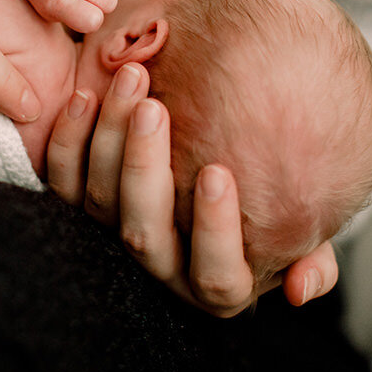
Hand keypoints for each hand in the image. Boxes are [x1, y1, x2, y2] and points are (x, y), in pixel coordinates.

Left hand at [45, 64, 338, 315]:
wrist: (218, 158)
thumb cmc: (267, 194)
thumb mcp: (297, 228)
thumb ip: (309, 253)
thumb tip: (302, 289)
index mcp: (215, 284)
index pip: (215, 275)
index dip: (215, 230)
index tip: (219, 173)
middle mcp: (159, 266)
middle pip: (142, 234)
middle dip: (145, 169)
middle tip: (156, 109)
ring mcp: (112, 236)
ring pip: (99, 200)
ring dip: (110, 139)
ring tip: (132, 81)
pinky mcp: (77, 203)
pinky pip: (62, 179)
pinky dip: (69, 138)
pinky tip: (87, 96)